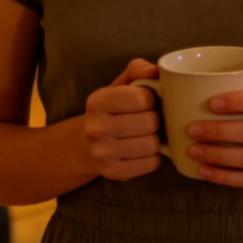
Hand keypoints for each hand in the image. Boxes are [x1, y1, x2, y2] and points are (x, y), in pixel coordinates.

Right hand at [82, 59, 161, 180]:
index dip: (150, 99)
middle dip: (154, 120)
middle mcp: (95, 127)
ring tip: (145, 135)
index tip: (145, 102)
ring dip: (155, 139)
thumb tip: (154, 70)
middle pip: (149, 122)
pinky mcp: (112, 172)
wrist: (87, 145)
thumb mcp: (120, 85)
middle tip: (147, 121)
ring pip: (151, 145)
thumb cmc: (113, 110)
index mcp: (97, 101)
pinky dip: (153, 157)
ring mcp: (102, 152)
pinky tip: (143, 151)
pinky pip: (150, 164)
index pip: (142, 98)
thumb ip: (137, 69)